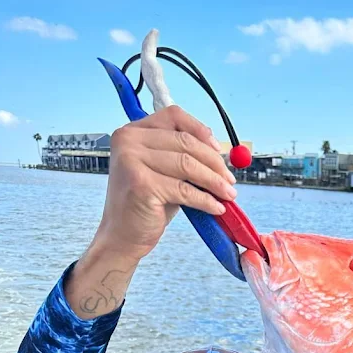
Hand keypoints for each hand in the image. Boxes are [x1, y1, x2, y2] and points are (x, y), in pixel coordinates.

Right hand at [93, 105, 237, 262]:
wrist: (123, 236)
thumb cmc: (146, 204)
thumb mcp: (163, 172)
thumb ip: (181, 155)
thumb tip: (219, 151)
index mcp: (132, 132)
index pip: (173, 117)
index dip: (201, 130)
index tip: (219, 149)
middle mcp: (128, 141)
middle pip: (185, 142)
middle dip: (214, 163)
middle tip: (230, 180)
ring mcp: (132, 161)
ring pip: (187, 165)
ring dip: (214, 182)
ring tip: (229, 195)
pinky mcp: (141, 184)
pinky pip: (185, 190)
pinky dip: (206, 200)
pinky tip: (216, 207)